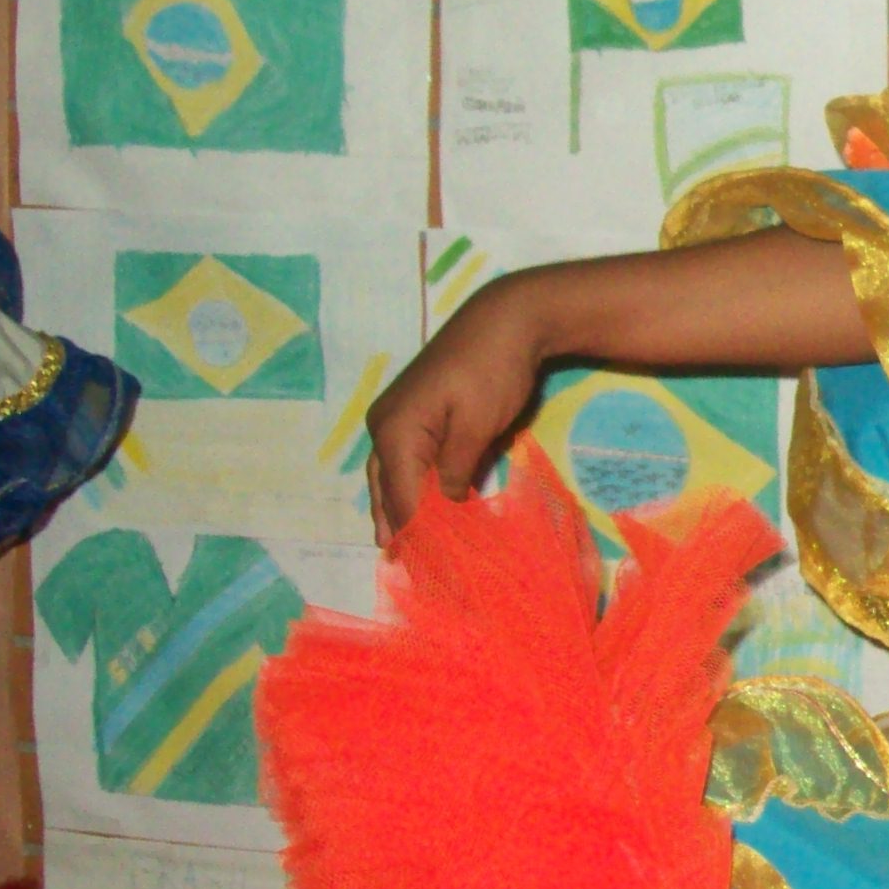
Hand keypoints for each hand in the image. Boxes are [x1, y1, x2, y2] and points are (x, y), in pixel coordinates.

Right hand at [364, 280, 547, 545]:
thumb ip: (455, 472)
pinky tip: (420, 506)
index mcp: (395, 431)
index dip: (415, 534)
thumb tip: (443, 508)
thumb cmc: (493, 371)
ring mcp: (394, 418)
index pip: (402, 498)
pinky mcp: (412, 413)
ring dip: (398, 509)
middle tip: (405, 568)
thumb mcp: (477, 428)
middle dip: (396, 527)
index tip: (430, 569)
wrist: (505, 319)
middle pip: (386, 490)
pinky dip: (410, 486)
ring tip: (402, 548)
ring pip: (390, 477)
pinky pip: (403, 460)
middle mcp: (383, 426)